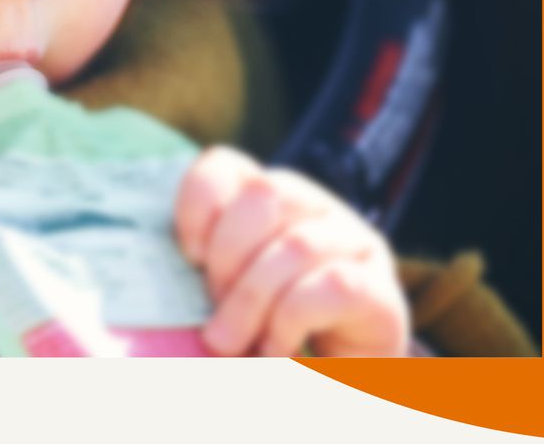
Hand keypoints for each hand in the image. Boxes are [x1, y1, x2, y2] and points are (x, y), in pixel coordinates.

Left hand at [174, 145, 410, 356]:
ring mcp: (355, 243)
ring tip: (231, 344)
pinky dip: (290, 321)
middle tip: (213, 312)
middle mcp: (316, 207)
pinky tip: (275, 350)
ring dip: (252, 300)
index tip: (188, 256)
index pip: (226, 165)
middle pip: (265, 195)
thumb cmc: (271, 330)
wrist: (346, 379)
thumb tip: (162, 286)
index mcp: (270, 198)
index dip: (199, 202)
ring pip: (296, 244)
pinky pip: (332, 285)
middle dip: (227, 257)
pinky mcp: (381, 290)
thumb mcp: (229, 295)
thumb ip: (205, 276)